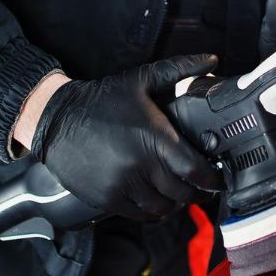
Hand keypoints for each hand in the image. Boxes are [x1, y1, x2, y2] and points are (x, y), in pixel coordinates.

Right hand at [29, 54, 220, 219]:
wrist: (57, 118)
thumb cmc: (101, 100)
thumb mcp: (140, 80)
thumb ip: (178, 70)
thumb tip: (210, 60)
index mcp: (154, 137)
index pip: (195, 171)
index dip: (212, 180)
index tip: (218, 179)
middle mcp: (141, 165)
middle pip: (182, 193)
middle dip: (197, 193)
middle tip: (201, 188)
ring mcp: (123, 185)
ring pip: (162, 207)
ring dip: (174, 203)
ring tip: (177, 194)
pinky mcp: (107, 199)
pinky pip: (140, 215)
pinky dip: (152, 211)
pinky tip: (156, 201)